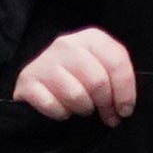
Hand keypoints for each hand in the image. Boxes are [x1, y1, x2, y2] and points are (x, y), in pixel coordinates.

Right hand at [9, 31, 132, 127]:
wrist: (41, 79)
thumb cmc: (79, 75)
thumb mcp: (102, 67)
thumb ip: (117, 76)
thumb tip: (126, 105)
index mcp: (92, 38)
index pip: (117, 63)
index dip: (126, 92)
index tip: (125, 110)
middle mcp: (67, 44)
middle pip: (97, 81)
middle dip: (106, 104)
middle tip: (108, 115)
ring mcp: (44, 61)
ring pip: (75, 95)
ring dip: (83, 108)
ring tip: (83, 108)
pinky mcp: (26, 80)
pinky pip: (51, 104)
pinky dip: (60, 113)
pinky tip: (62, 109)